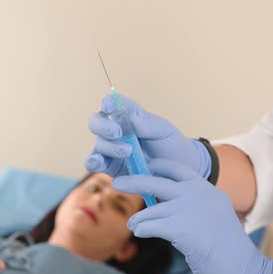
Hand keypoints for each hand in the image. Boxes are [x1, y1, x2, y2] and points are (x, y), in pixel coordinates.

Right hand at [85, 94, 210, 178]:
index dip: (107, 103)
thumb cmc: (171, 145)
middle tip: (117, 133)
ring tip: (127, 152)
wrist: (180, 170)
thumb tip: (130, 119)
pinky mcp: (110, 167)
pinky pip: (94, 163)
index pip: (112, 104)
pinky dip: (92, 161)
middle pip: (97, 122)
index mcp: (128, 116)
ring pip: (98, 143)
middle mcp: (116, 131)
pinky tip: (98, 162)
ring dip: (109, 146)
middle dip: (104, 126)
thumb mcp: (164, 131)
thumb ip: (146, 124)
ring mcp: (111, 149)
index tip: (109, 107)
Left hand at [116, 159, 272, 273]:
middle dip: (135, 181)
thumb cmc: (229, 252)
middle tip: (118, 182)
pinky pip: (151, 225)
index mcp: (210, 191)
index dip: (159, 166)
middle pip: (158, 181)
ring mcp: (192, 210)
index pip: (180, 169)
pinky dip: (142, 228)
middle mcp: (200, 195)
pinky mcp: (183, 228)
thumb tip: (161, 205)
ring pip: (152, 208)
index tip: (145, 167)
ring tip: (133, 224)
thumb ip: (193, 207)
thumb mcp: (214, 219)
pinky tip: (139, 232)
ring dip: (138, 218)